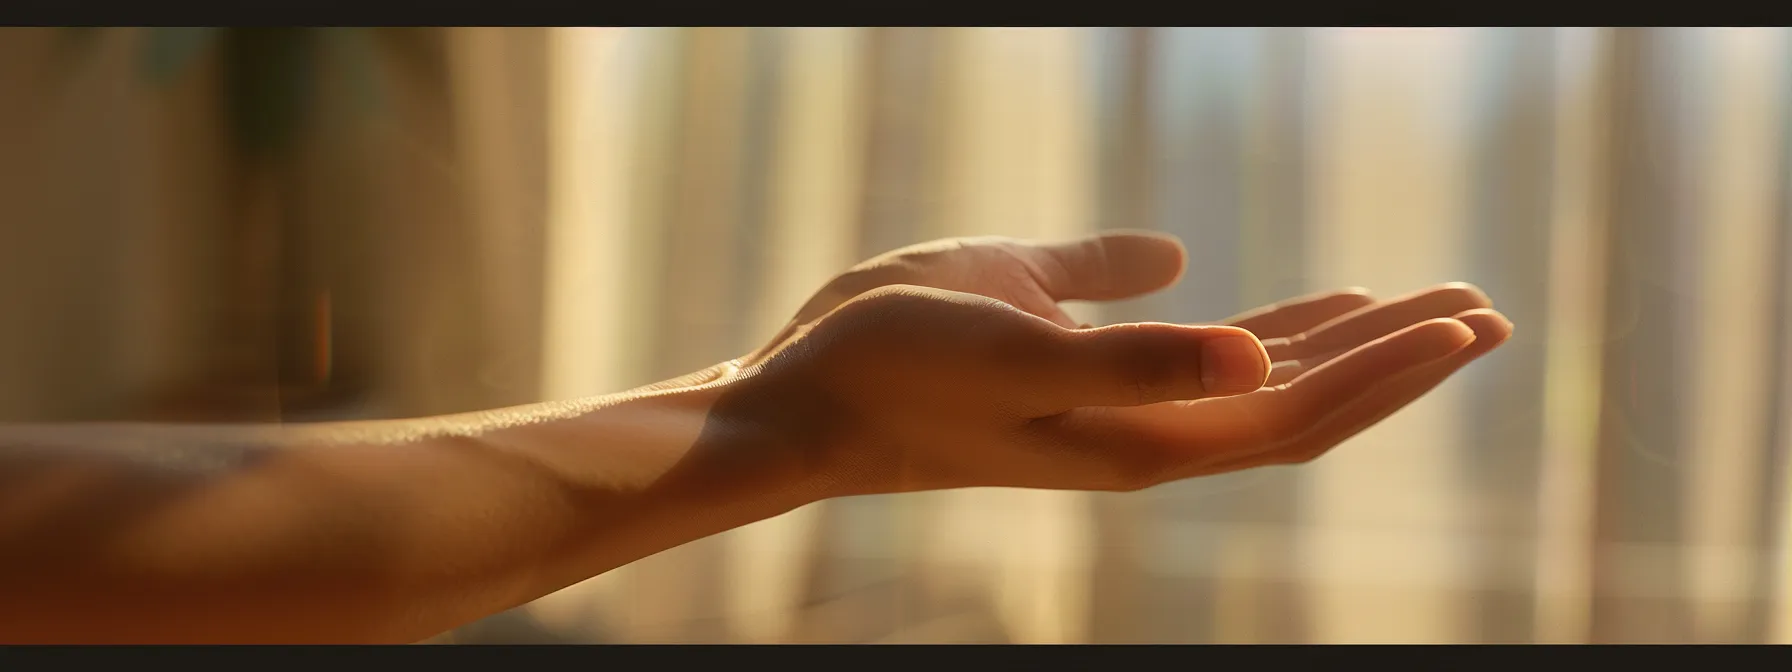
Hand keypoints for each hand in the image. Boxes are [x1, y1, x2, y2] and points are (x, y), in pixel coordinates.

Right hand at [717, 233, 1511, 494]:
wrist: (811, 400)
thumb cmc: (897, 371)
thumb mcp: (1011, 348)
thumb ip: (1133, 358)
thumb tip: (1254, 353)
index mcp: (1143, 437)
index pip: (1297, 408)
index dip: (1384, 370)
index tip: (1464, 321)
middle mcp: (1148, 432)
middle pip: (1304, 400)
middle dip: (1396, 358)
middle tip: (1485, 309)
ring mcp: (1121, 406)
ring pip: (1266, 379)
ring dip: (1350, 345)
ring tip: (1425, 305)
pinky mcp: (1089, 372)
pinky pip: (1210, 355)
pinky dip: (1274, 329)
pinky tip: (1304, 306)